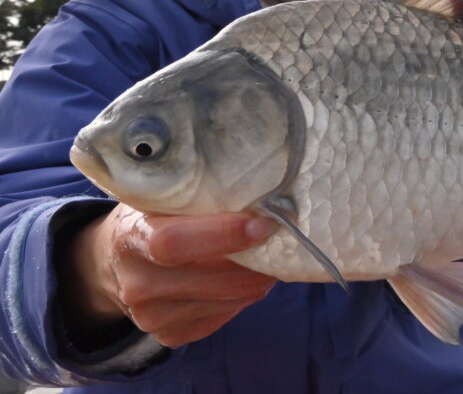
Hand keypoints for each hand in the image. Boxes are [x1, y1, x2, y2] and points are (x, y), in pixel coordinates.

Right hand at [60, 203, 278, 347]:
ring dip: (256, 281)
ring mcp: (150, 317)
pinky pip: (221, 318)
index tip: (263, 224)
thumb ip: (198, 196)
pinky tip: (246, 278)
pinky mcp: (169, 336)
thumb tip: (260, 193)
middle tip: (282, 241)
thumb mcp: (161, 197)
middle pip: (211, 280)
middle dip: (255, 263)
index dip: (224, 235)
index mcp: (130, 238)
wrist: (113, 261)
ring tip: (269, 257)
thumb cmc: (150, 217)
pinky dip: (242, 298)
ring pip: (225, 302)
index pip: (175, 243)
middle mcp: (136, 284)